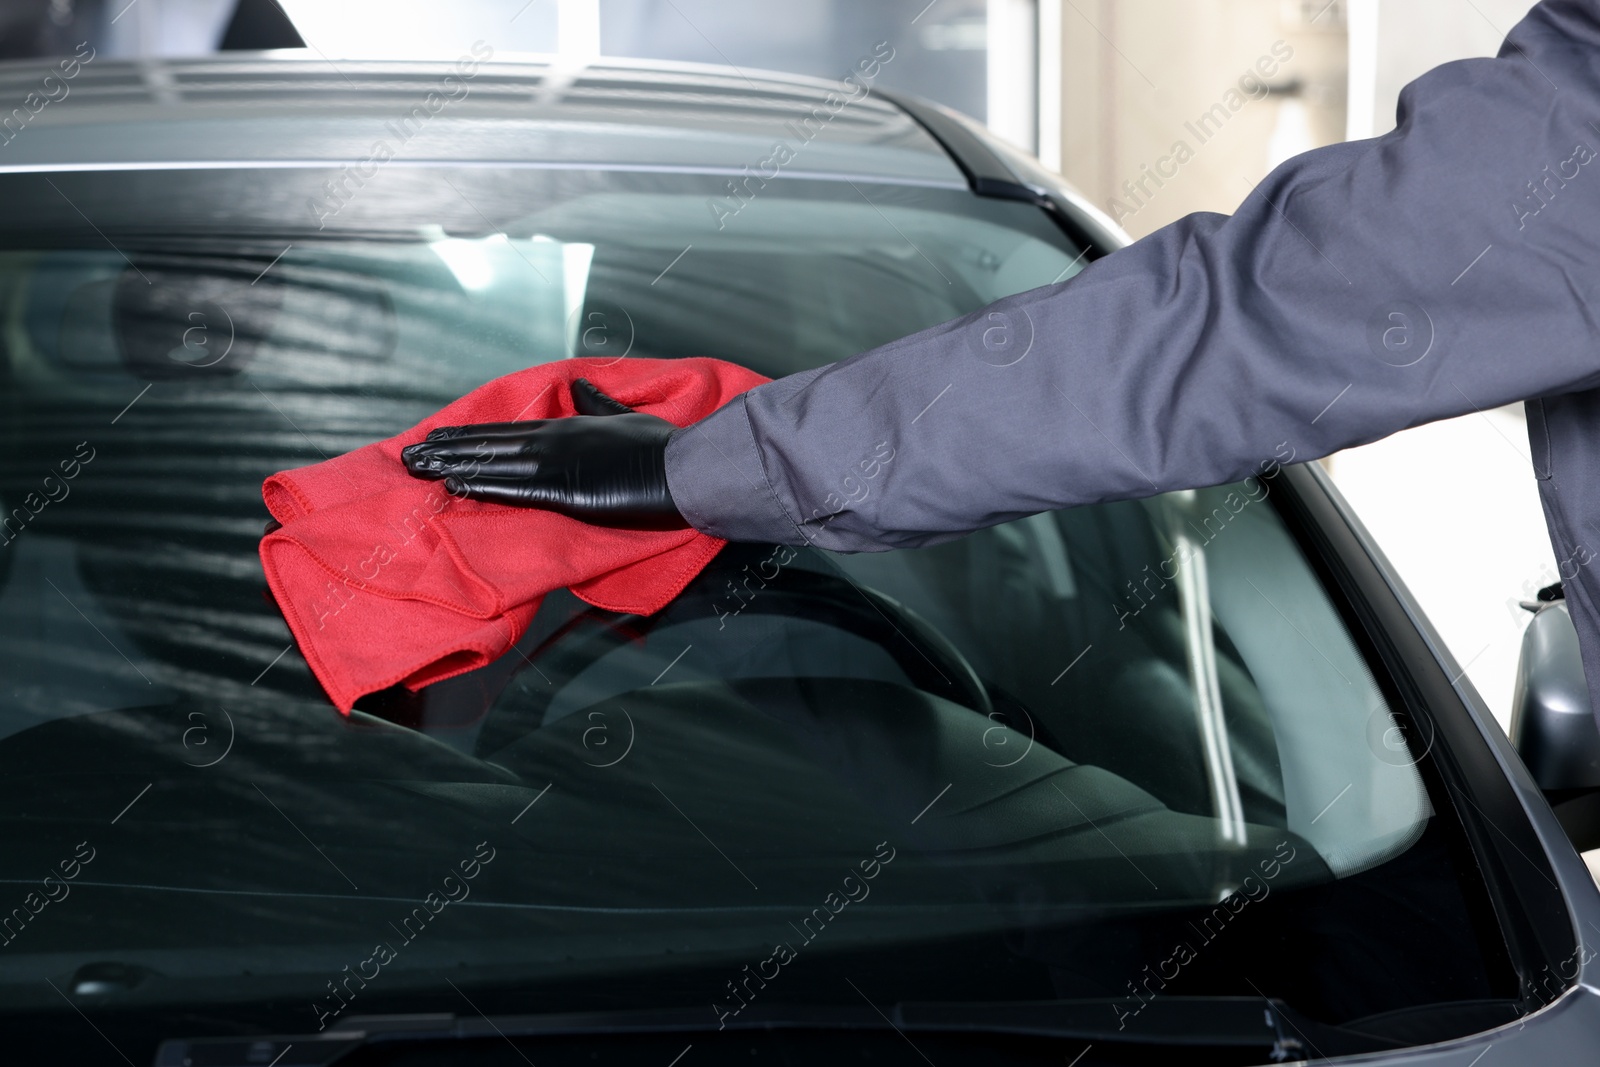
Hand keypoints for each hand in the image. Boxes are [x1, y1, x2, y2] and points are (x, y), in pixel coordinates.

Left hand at [401, 378, 685, 527]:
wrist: (683, 468)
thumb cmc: (659, 447)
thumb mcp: (623, 418)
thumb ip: (596, 405)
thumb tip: (579, 387)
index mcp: (564, 427)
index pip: (504, 432)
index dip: (467, 435)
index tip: (436, 437)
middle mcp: (552, 441)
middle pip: (488, 444)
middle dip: (445, 449)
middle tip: (407, 455)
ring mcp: (556, 464)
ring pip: (492, 463)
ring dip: (450, 465)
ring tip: (415, 467)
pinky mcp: (564, 490)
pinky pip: (514, 488)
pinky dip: (481, 484)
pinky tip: (454, 483)